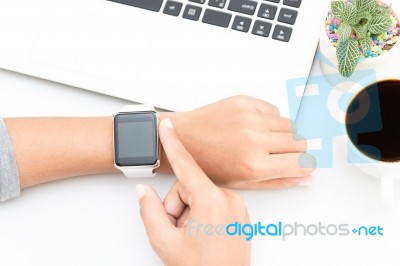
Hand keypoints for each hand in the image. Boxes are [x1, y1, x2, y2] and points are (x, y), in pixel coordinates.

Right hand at [137, 119, 249, 265]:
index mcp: (213, 201)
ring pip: (199, 195)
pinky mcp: (238, 213)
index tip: (167, 126)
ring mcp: (237, 206)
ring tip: (191, 236)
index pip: (186, 164)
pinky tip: (201, 234)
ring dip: (188, 213)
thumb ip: (149, 211)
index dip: (172, 142)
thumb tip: (144, 193)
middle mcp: (229, 199)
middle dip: (176, 206)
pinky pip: (212, 202)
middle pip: (188, 186)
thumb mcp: (165, 242)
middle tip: (177, 231)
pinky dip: (201, 215)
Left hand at [160, 96, 314, 188]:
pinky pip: (274, 110)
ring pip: (290, 125)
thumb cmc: (206, 163)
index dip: (304, 166)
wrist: (183, 139)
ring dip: (283, 135)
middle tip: (277, 156)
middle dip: (294, 152)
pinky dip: (269, 120)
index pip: (302, 163)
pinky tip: (253, 128)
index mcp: (254, 165)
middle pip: (300, 143)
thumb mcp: (242, 182)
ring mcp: (249, 117)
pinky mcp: (244, 101)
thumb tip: (304, 177)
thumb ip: (278, 181)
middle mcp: (254, 139)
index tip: (300, 166)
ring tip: (263, 142)